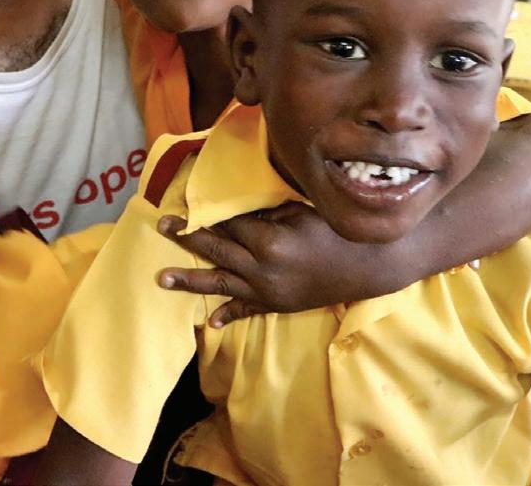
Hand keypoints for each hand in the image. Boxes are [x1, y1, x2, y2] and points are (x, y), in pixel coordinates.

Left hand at [155, 202, 383, 326]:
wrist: (370, 266)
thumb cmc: (336, 230)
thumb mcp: (299, 211)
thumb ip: (265, 213)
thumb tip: (235, 210)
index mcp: (268, 242)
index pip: (226, 225)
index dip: (202, 215)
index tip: (179, 207)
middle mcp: (261, 269)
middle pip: (216, 251)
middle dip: (187, 239)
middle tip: (161, 227)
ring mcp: (268, 291)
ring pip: (221, 284)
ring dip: (190, 281)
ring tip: (162, 278)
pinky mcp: (278, 304)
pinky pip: (248, 310)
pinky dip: (230, 314)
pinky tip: (211, 322)